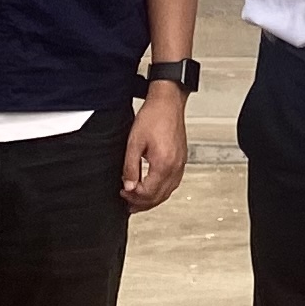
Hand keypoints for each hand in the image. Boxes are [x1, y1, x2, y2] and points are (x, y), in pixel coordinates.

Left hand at [122, 87, 189, 211]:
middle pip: (159, 196)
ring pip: (167, 192)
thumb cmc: (153, 117)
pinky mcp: (181, 160)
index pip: (148, 192)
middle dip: (142, 203)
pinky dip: (161, 190)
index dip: (133, 196)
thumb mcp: (134, 143)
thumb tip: (128, 186)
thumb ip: (130, 168)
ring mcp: (180, 164)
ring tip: (138, 200)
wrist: (168, 102)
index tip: (122, 192)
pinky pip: (173, 183)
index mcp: (163, 164)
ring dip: (152, 199)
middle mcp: (175, 167)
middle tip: (128, 203)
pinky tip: (153, 188)